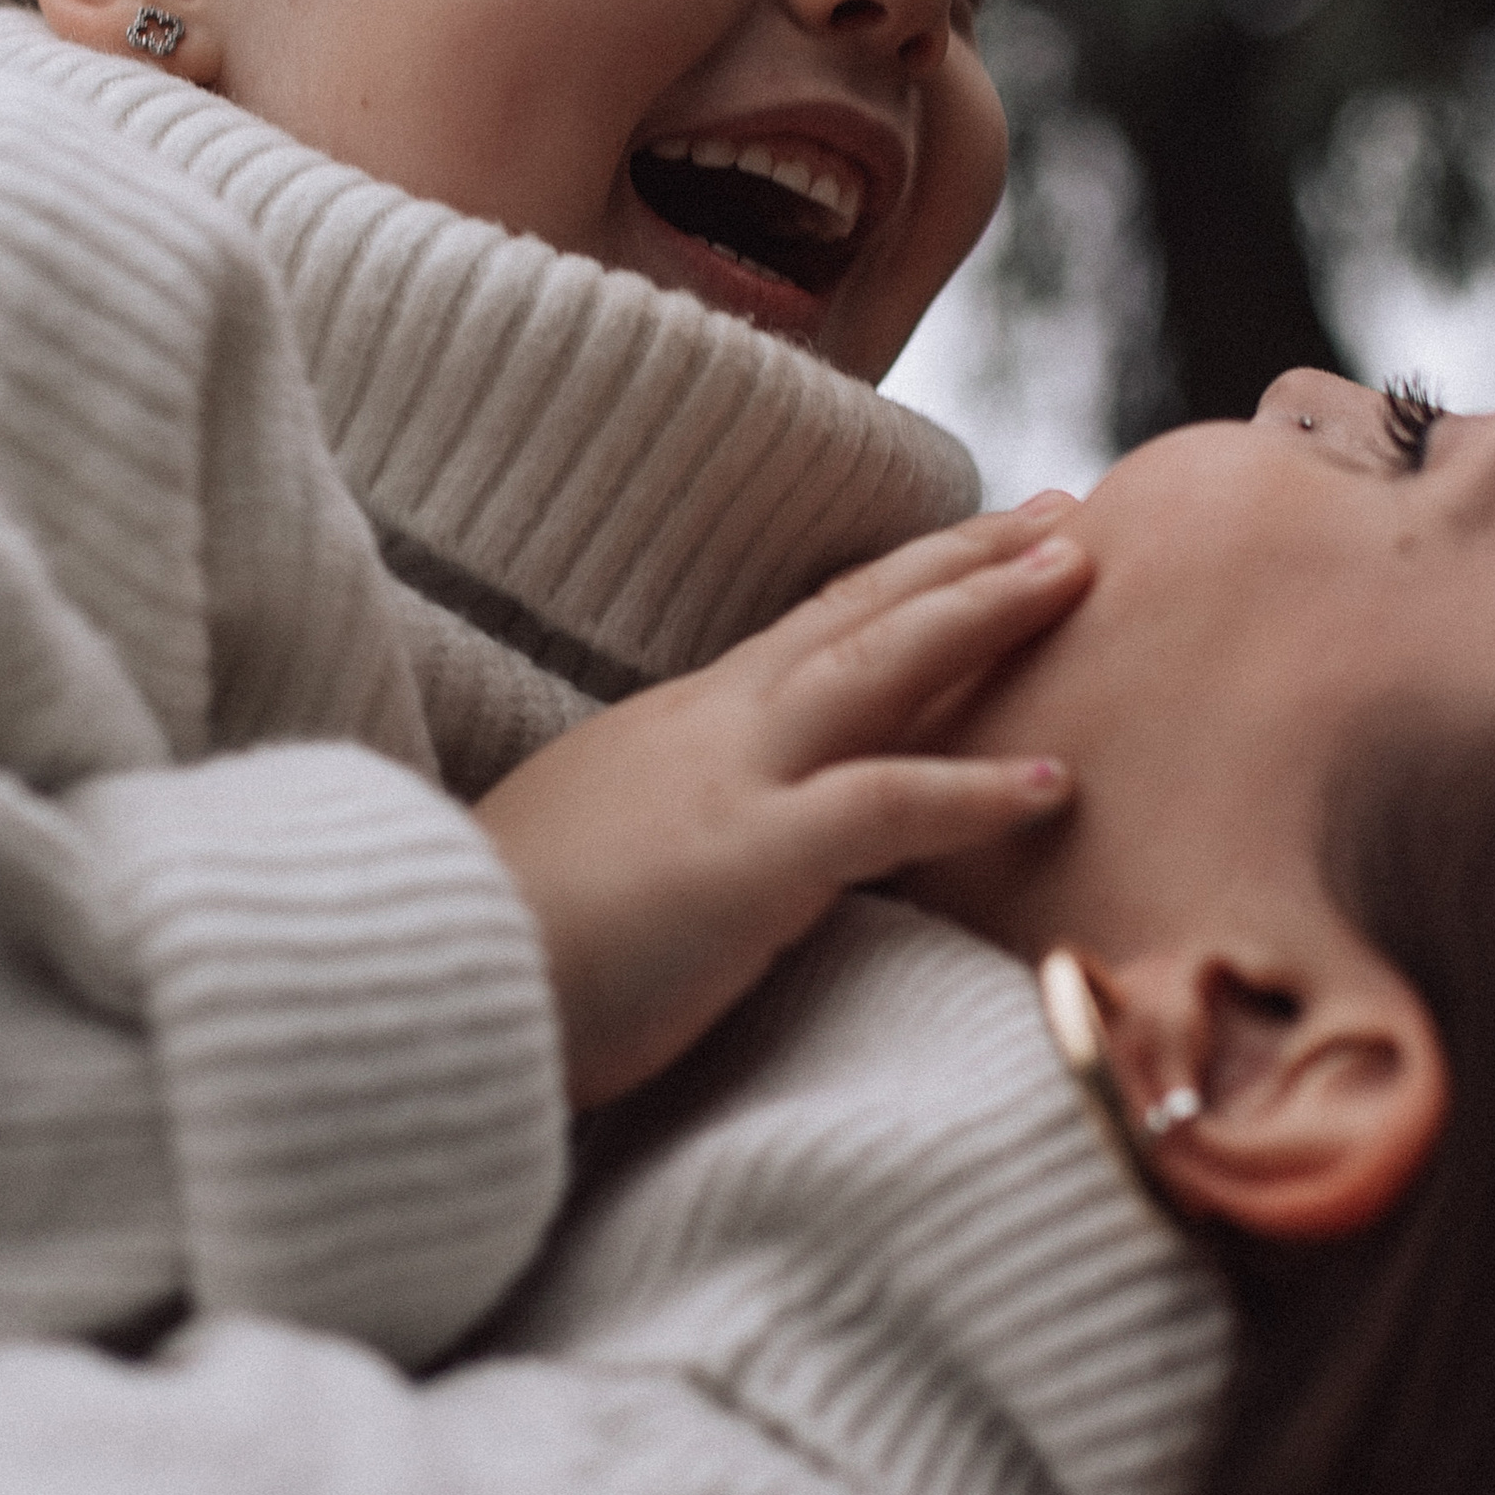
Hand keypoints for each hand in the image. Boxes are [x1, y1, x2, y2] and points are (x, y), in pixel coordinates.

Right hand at [475, 501, 1091, 1111]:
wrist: (415, 979)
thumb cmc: (497, 943)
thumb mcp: (597, 855)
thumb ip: (665, 830)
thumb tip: (708, 846)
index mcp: (677, 728)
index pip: (810, 632)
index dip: (899, 584)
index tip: (981, 544)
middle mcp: (709, 729)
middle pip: (858, 617)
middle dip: (966, 561)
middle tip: (1066, 515)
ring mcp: (729, 783)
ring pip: (878, 668)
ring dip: (982, 616)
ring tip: (1080, 574)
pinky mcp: (743, 862)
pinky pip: (880, 807)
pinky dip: (972, 790)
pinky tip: (1054, 782)